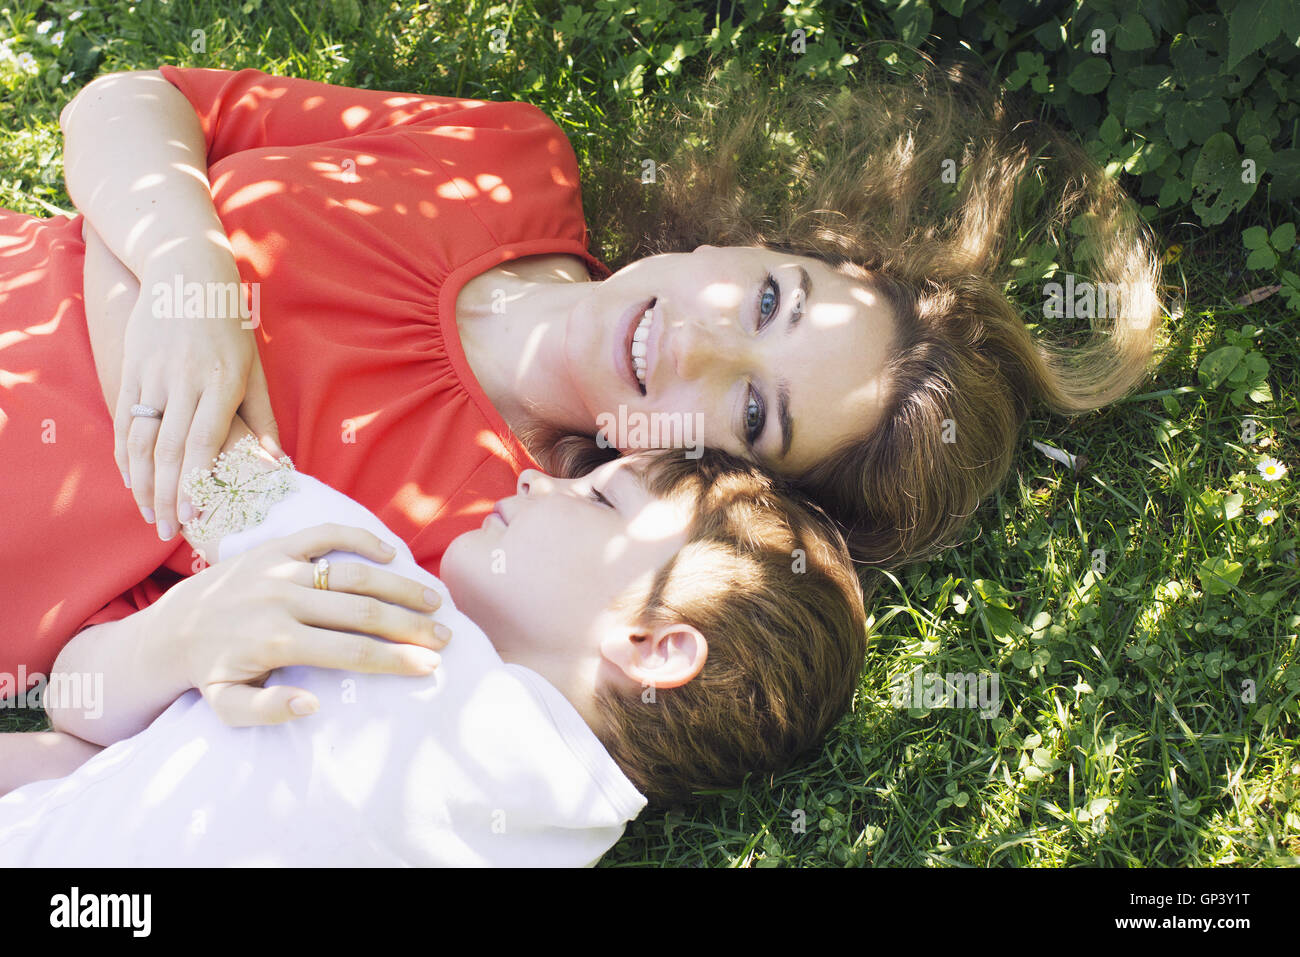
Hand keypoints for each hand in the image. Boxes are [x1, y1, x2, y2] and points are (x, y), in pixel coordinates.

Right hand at [115, 255, 282, 541]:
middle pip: (168, 451)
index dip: (196, 486)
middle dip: (166, 497)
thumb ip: (262, 419)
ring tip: (148, 515)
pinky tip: (132, 481)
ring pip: (140, 440)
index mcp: (220, 384)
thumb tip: (276, 465)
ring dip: (142, 484)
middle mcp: (184, 382)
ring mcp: (153, 376)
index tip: (195, 519)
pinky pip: (124, 422)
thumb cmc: (230, 328)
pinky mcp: (132, 370)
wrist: (187, 275)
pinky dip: (125, 456)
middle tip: (168, 531)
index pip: (202, 445)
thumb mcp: (255, 369)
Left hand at [150, 524, 450, 726]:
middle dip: (411, 625)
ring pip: (354, 573)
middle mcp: (282, 600)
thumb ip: (267, 712)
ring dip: (399, 585)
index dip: (396, 659)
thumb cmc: (211, 674)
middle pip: (363, 611)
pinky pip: (325, 534)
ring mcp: (280, 568)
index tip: (430, 666)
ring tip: (434, 600)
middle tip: (445, 636)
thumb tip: (313, 703)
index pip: (352, 652)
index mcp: (276, 642)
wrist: (171, 629)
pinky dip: (361, 540)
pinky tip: (391, 555)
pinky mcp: (275, 546)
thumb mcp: (227, 707)